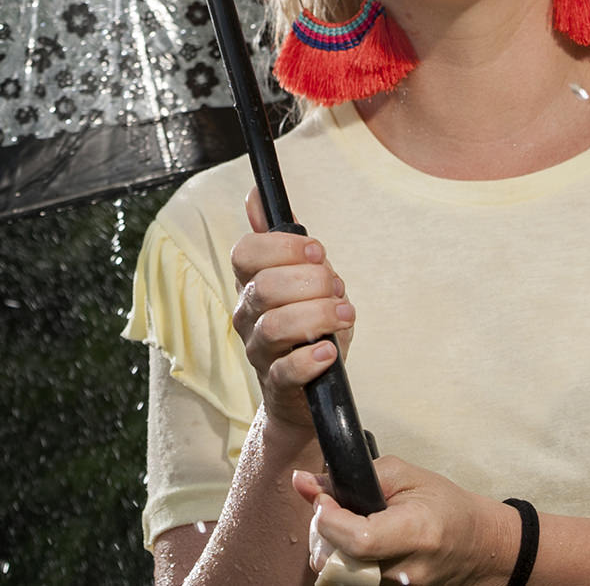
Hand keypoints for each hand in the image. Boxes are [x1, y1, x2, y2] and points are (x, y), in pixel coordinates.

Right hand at [229, 187, 355, 428]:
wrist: (307, 395)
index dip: (282, 247)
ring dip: (316, 316)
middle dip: (309, 281)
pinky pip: (286, 369)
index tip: (316, 251)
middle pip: (264, 286)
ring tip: (344, 315)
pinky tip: (330, 353)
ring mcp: (258, 350)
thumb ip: (286, 242)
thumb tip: (255, 194)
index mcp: (251, 283)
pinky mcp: (276, 384)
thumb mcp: (304, 280)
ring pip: (274, 325)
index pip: (245, 252)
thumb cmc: (308, 327)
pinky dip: (311, 359)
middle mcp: (247, 314)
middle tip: (336, 288)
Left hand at [294, 458, 513, 585]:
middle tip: (329, 510)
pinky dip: (344, 562)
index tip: (322, 500)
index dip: (329, 519)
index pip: (357, 540)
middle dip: (322, 534)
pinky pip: (351, 582)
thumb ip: (352, 477)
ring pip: (339, 576)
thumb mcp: (405, 475)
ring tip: (345, 526)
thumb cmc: (447, 507)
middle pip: (340, 562)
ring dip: (331, 549)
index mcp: (416, 533)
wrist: (478, 545)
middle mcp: (407, 571)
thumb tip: (304, 483)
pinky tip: (354, 545)